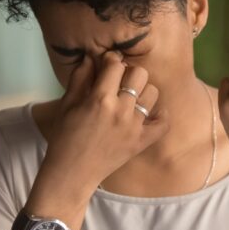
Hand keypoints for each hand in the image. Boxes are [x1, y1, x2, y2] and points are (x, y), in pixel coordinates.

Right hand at [42, 51, 169, 192]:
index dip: (111, 61)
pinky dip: (160, 116)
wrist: (72, 173)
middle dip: (129, 73)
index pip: (116, 65)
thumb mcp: (67, 104)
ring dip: (142, 92)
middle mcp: (121, 110)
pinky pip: (163, 123)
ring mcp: (134, 127)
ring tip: (131, 99)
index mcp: (100, 99)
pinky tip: (149, 114)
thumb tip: (91, 56)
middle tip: (119, 83)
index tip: (107, 66)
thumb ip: (80, 77)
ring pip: (153, 93)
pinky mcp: (142, 142)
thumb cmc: (65, 137)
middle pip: (139, 73)